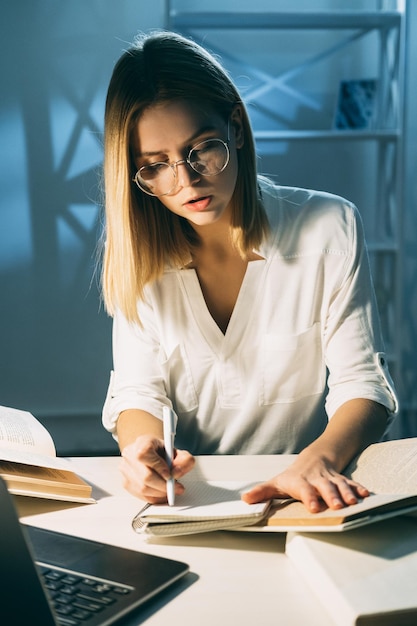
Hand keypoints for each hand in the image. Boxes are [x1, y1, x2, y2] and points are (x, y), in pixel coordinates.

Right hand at [119, 434, 194, 502]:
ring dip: (160, 493)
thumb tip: (177, 472)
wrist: (152, 454)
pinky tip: (162, 493)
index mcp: (142, 442)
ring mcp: (125, 469)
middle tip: (176, 487)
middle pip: (145, 476)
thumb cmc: (163, 453)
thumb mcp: (178, 452)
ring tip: (170, 490)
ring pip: (142, 488)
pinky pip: (140, 496)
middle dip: (164, 485)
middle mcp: (130, 454)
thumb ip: (184, 460)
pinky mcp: (125, 482)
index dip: (158, 466)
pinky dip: (154, 497)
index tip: (170, 475)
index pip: (145, 453)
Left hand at [242, 452, 369, 512]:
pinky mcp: (341, 480)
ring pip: (340, 485)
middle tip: (337, 506)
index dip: (309, 497)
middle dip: (331, 496)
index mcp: (300, 482)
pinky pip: (351, 483)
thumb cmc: (292, 477)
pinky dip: (359, 488)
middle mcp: (317, 480)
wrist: (313, 459)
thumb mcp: (276, 483)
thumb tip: (244, 499)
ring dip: (347, 493)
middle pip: (325, 487)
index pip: (304, 489)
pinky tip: (366, 495)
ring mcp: (330, 479)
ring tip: (354, 503)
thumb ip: (262, 492)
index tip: (313, 507)